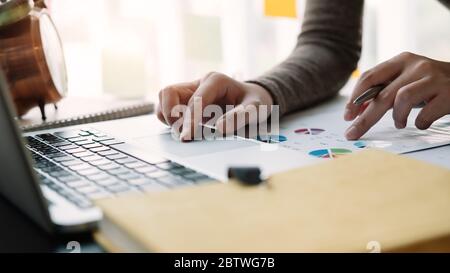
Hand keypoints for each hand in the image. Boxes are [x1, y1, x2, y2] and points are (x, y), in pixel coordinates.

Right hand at [157, 72, 273, 140]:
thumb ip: (240, 118)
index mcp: (215, 80)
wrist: (253, 100)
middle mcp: (199, 83)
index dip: (189, 120)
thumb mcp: (256, 109)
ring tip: (184, 132)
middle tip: (184, 135)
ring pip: (164, 98)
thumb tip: (220, 129)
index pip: (195, 100)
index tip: (187, 137)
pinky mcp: (185, 101)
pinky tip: (183, 129)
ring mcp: (190, 91)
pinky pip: (166, 108)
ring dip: (167, 117)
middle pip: (169, 93)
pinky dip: (168, 119)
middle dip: (171, 115)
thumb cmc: (254, 103)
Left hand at [344, 52, 449, 139]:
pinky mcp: (448, 93)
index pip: (369, 77)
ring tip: (400, 123)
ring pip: (400, 99)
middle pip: (381, 94)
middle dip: (364, 118)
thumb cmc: (433, 85)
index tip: (347, 116)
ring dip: (397, 117)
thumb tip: (358, 109)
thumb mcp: (408, 80)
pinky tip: (422, 122)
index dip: (354, 98)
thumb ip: (385, 91)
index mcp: (401, 61)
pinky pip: (424, 114)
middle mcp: (416, 65)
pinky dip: (419, 123)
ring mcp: (433, 78)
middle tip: (353, 133)